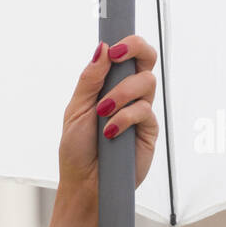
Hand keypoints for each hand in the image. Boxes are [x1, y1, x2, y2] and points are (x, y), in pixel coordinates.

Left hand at [58, 35, 158, 196]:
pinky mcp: (149, 130)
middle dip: (136, 49)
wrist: (84, 183)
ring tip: (102, 111)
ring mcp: (140, 110)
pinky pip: (144, 110)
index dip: (126, 43)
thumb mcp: (76, 110)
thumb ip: (89, 80)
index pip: (125, 55)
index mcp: (108, 85)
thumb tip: (102, 48)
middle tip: (117, 56)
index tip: (113, 47)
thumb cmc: (77, 149)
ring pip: (146, 82)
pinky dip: (125, 118)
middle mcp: (128, 94)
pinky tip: (110, 132)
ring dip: (121, 92)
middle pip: (147, 58)